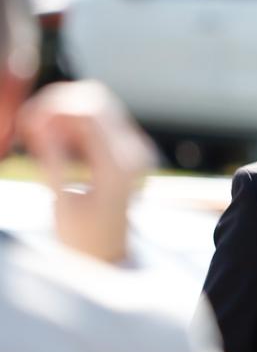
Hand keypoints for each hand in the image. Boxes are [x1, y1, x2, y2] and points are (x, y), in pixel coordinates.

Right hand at [17, 81, 154, 262]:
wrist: (108, 253)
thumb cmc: (82, 237)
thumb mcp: (61, 200)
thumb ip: (52, 159)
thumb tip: (37, 122)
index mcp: (118, 165)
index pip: (89, 111)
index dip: (53, 106)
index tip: (27, 122)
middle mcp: (133, 151)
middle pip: (95, 99)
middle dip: (58, 105)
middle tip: (31, 128)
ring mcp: (134, 148)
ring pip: (97, 105)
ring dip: (64, 113)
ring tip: (39, 140)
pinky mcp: (127, 150)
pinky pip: (98, 120)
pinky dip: (72, 123)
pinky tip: (53, 144)